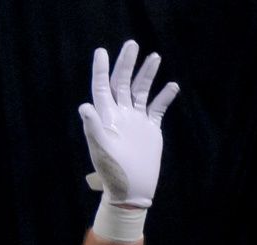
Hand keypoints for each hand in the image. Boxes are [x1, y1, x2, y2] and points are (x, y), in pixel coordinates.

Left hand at [78, 40, 178, 208]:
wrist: (131, 189)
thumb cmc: (113, 172)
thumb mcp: (101, 149)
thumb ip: (93, 127)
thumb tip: (84, 106)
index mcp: (106, 117)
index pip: (102, 88)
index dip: (101, 70)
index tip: (101, 51)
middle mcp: (120, 115)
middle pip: (122, 83)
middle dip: (127, 64)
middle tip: (131, 44)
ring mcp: (136, 121)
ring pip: (141, 91)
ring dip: (146, 74)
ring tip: (154, 57)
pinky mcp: (150, 129)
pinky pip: (157, 108)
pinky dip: (164, 97)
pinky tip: (172, 86)